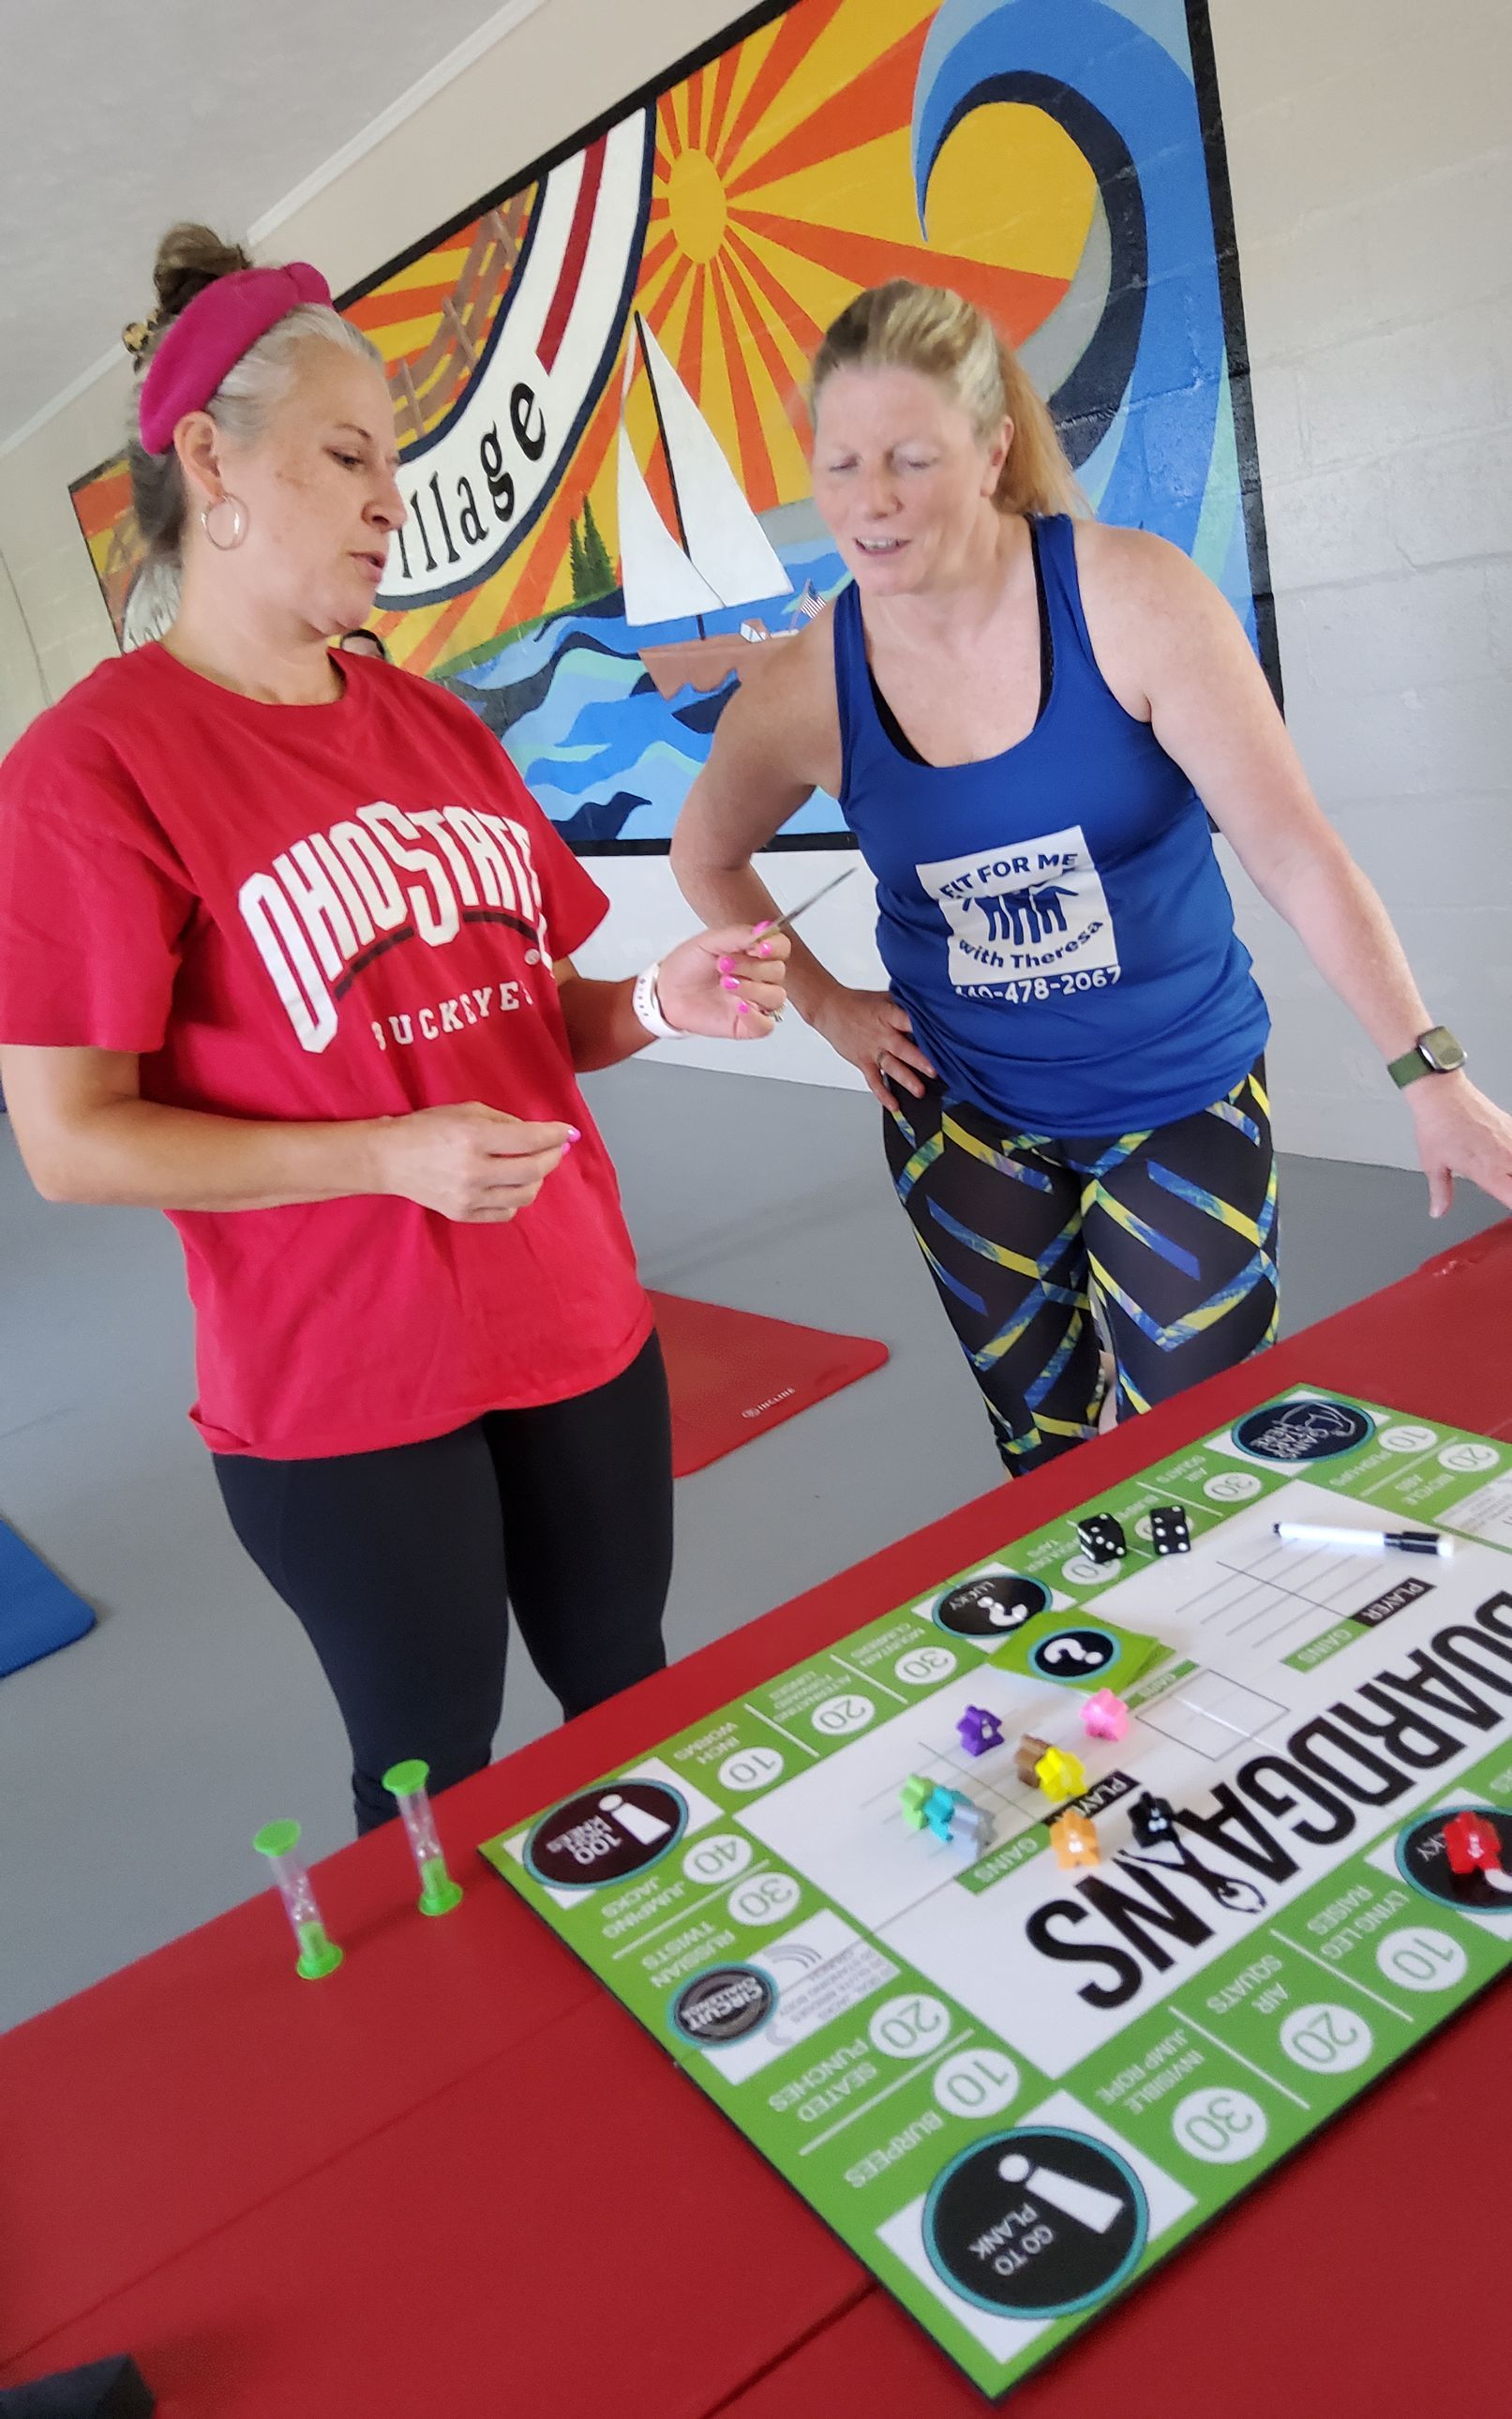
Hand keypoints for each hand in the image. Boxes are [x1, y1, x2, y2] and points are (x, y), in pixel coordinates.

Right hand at [371, 1102, 572, 1221]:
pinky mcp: (463, 1214)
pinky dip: (516, 1197)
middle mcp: (473, 1170)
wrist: (388, 1159)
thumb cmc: (427, 1128)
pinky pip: (506, 1212)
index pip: (529, 1140)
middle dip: (552, 1157)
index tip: (568, 1132)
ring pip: (525, 1195)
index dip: (555, 1135)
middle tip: (556, 1148)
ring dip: (536, 1178)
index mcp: (473, 1138)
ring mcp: (468, 1197)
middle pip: (533, 1171)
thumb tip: (539, 1134)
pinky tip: (510, 1184)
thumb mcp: (466, 1111)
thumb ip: (505, 1122)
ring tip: (531, 1165)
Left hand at [655, 922, 789, 1039]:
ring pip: (775, 997)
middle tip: (724, 965)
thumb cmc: (687, 966)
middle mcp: (759, 977)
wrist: (666, 991)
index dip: (775, 947)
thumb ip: (738, 935)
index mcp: (754, 953)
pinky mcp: (747, 1025)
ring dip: (753, 989)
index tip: (760, 947)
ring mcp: (755, 1002)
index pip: (781, 948)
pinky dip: (755, 1016)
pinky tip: (739, 1007)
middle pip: (777, 972)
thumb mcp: (709, 941)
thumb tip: (764, 930)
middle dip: (752, 967)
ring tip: (726, 983)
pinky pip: (766, 1025)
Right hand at [811, 986, 936, 1106]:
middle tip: (935, 1070)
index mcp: (888, 1014)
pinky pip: (874, 1081)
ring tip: (919, 1091)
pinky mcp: (863, 1062)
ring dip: (906, 1079)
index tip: (941, 1037)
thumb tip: (929, 1008)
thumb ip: (904, 1006)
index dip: (924, 1029)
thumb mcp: (884, 998)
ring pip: (891, 1067)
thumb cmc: (858, 1003)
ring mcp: (872, 1050)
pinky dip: (883, 1094)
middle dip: (920, 1060)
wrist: (829, 1009)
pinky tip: (894, 1105)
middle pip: (903, 1049)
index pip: (909, 1021)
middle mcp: (882, 1034)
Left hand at [1408, 1072, 1511, 1215]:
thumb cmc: (1437, 1126)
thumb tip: (1438, 1210)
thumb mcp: (1433, 1166)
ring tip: (1504, 1171)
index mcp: (1486, 1171)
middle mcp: (1504, 1157)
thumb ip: (1441, 1193)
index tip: (1508, 1205)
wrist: (1442, 1094)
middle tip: (1503, 1186)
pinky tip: (1505, 1154)